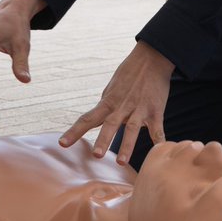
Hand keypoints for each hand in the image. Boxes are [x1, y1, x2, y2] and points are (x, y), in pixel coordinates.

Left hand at [59, 41, 174, 164]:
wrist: (151, 58)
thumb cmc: (129, 74)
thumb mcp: (112, 88)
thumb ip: (106, 105)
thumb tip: (97, 118)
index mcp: (109, 102)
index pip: (88, 118)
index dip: (75, 131)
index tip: (62, 144)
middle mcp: (122, 106)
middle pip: (110, 124)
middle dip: (103, 140)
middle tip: (96, 155)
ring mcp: (139, 108)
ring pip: (132, 128)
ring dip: (127, 145)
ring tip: (122, 162)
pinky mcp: (156, 110)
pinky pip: (157, 128)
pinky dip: (158, 140)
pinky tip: (158, 151)